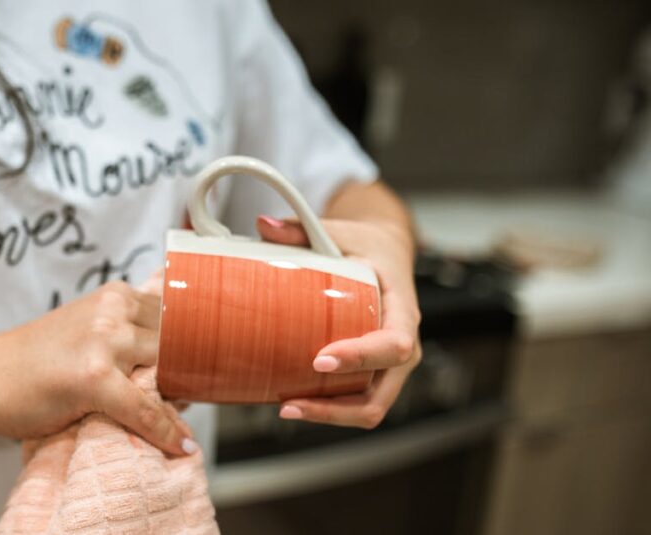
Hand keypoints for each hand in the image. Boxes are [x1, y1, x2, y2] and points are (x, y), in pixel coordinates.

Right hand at [0, 281, 195, 454]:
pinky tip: (179, 445)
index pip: (178, 318)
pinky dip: (165, 431)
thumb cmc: (34, 363)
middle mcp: (114, 310)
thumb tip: (182, 369)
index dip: (194, 347)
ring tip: (181, 419)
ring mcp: (105, 341)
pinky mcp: (95, 376)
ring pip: (168, 372)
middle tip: (194, 398)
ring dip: (180, 400)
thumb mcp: (88, 332)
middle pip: (179, 344)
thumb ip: (128, 337)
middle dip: (191, 373)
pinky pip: (145, 410)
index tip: (208, 367)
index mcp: (115, 296)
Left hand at [257, 215, 421, 428]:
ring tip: (286, 409)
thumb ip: (302, 229)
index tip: (319, 360)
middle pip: (382, 392)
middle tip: (291, 403)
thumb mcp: (340, 230)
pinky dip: (330, 410)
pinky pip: (358, 402)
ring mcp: (391, 366)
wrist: (386, 253)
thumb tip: (262, 225)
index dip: (360, 357)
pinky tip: (294, 403)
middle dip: (338, 407)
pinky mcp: (374, 374)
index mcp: (404, 308)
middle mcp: (405, 344)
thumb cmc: (365, 246)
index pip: (393, 344)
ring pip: (370, 407)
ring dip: (330, 416)